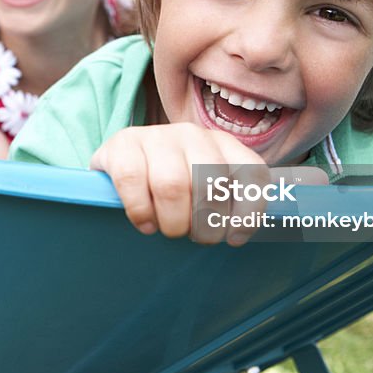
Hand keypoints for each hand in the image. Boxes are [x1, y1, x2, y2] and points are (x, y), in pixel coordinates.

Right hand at [90, 123, 270, 245]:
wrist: (121, 163)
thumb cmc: (171, 186)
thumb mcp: (204, 190)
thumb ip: (227, 203)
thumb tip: (238, 234)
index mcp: (222, 144)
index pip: (251, 172)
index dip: (248, 210)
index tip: (234, 238)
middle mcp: (192, 134)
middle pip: (210, 182)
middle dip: (205, 222)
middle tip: (195, 236)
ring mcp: (156, 135)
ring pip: (172, 185)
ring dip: (173, 221)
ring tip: (169, 230)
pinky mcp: (122, 143)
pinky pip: (133, 181)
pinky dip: (140, 212)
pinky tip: (145, 223)